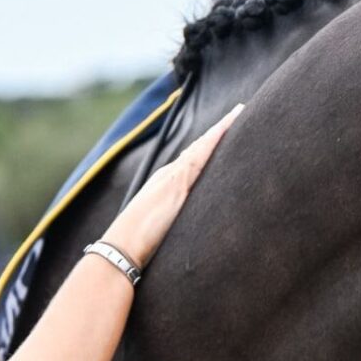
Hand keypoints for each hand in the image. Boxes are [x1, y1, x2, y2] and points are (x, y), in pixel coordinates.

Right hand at [101, 103, 243, 268]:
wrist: (122, 247)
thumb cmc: (139, 245)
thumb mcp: (163, 231)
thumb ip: (173, 224)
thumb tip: (180, 233)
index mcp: (166, 185)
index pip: (192, 160)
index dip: (208, 146)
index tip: (222, 134)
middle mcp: (169, 175)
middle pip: (198, 149)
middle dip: (218, 132)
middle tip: (238, 113)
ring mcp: (173, 176)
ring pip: (201, 147)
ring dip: (220, 129)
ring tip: (238, 113)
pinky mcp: (178, 181)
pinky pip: (200, 154)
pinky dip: (214, 138)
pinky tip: (227, 127)